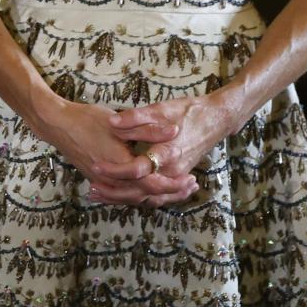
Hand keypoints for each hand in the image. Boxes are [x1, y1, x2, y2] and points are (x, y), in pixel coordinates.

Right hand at [32, 97, 197, 207]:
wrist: (56, 124)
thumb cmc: (86, 120)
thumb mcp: (119, 122)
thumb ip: (148, 128)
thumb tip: (175, 131)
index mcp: (122, 166)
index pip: (154, 184)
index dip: (174, 184)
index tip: (191, 179)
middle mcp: (114, 180)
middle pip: (148, 195)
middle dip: (171, 193)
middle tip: (190, 188)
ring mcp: (105, 183)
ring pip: (136, 197)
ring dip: (157, 195)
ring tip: (176, 189)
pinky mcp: (98, 181)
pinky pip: (124, 194)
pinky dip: (140, 194)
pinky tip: (149, 189)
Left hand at [103, 93, 237, 205]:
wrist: (215, 119)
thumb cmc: (187, 111)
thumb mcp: (160, 109)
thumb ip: (136, 118)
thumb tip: (113, 123)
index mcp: (167, 152)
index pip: (137, 169)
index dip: (115, 169)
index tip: (95, 165)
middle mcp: (172, 170)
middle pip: (140, 191)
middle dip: (114, 192)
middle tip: (91, 190)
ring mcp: (175, 175)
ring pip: (147, 196)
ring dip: (123, 197)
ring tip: (98, 194)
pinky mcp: (175, 176)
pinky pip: (155, 194)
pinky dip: (137, 196)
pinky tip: (119, 192)